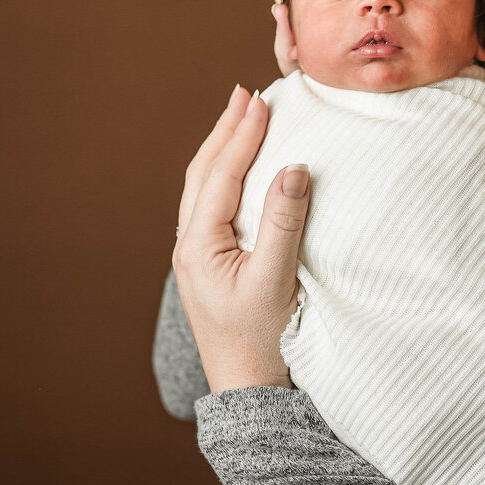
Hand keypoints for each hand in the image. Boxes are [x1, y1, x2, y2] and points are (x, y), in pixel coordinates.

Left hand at [173, 85, 311, 391]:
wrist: (248, 390)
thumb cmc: (262, 341)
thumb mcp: (277, 281)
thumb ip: (285, 223)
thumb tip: (293, 169)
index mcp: (199, 246)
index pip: (221, 175)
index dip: (242, 135)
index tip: (261, 100)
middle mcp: (190, 246)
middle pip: (203, 173)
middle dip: (225, 131)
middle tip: (246, 94)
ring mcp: (197, 255)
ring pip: (204, 187)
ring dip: (222, 148)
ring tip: (241, 118)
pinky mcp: (210, 264)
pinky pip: (212, 203)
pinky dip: (225, 174)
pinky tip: (239, 168)